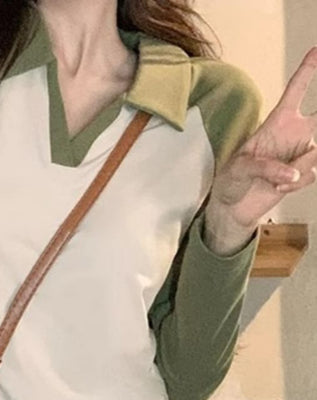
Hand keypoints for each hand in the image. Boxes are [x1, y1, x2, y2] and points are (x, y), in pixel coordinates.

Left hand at [207, 45, 316, 227]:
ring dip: (298, 166)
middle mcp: (295, 134)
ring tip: (277, 179)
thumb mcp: (239, 168)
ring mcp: (302, 155)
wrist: (234, 206)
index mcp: (276, 122)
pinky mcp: (305, 174)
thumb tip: (294, 173)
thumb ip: (265, 167)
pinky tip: (278, 189)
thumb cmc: (232, 179)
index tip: (316, 50)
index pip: (295, 92)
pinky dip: (294, 184)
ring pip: (316, 152)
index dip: (307, 71)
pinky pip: (311, 174)